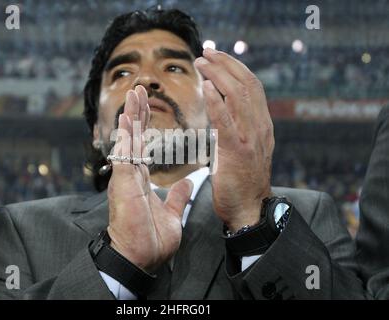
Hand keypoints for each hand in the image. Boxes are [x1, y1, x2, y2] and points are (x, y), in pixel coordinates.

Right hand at [106, 85, 192, 272]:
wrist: (141, 257)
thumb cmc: (151, 238)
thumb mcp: (171, 213)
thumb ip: (176, 196)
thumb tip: (186, 183)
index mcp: (140, 178)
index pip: (143, 144)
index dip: (145, 124)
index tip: (148, 104)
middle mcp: (131, 173)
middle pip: (133, 136)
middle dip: (137, 111)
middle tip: (140, 89)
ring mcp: (125, 177)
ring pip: (126, 140)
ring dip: (130, 116)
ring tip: (134, 93)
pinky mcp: (123, 183)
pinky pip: (124, 154)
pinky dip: (126, 135)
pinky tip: (128, 117)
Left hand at [195, 48, 273, 231]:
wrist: (249, 208)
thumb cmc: (242, 181)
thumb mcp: (246, 148)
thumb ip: (239, 127)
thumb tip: (224, 109)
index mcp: (261, 125)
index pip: (252, 87)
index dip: (235, 67)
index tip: (218, 56)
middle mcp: (260, 127)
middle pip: (247, 84)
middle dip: (226, 64)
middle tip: (206, 52)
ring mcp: (251, 138)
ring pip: (238, 96)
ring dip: (218, 76)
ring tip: (201, 63)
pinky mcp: (237, 151)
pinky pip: (227, 121)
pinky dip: (216, 101)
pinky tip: (205, 87)